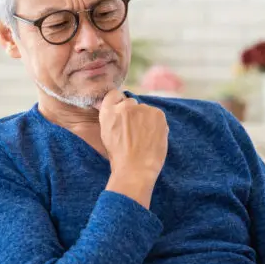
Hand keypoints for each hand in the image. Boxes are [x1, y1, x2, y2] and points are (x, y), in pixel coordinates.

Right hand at [98, 90, 168, 207]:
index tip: (124, 114)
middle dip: (134, 113)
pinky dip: (156, 124)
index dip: (119, 103)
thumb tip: (119, 109)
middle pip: (131, 102)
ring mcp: (142, 109)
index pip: (114, 94)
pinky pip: (156, 116)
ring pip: (145, 110)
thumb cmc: (119, 156)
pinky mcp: (157, 114)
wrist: (136, 169)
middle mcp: (125, 106)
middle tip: (134, 131)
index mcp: (108, 111)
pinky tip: (152, 137)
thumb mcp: (107, 133)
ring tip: (144, 137)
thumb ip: (112, 117)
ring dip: (146, 119)